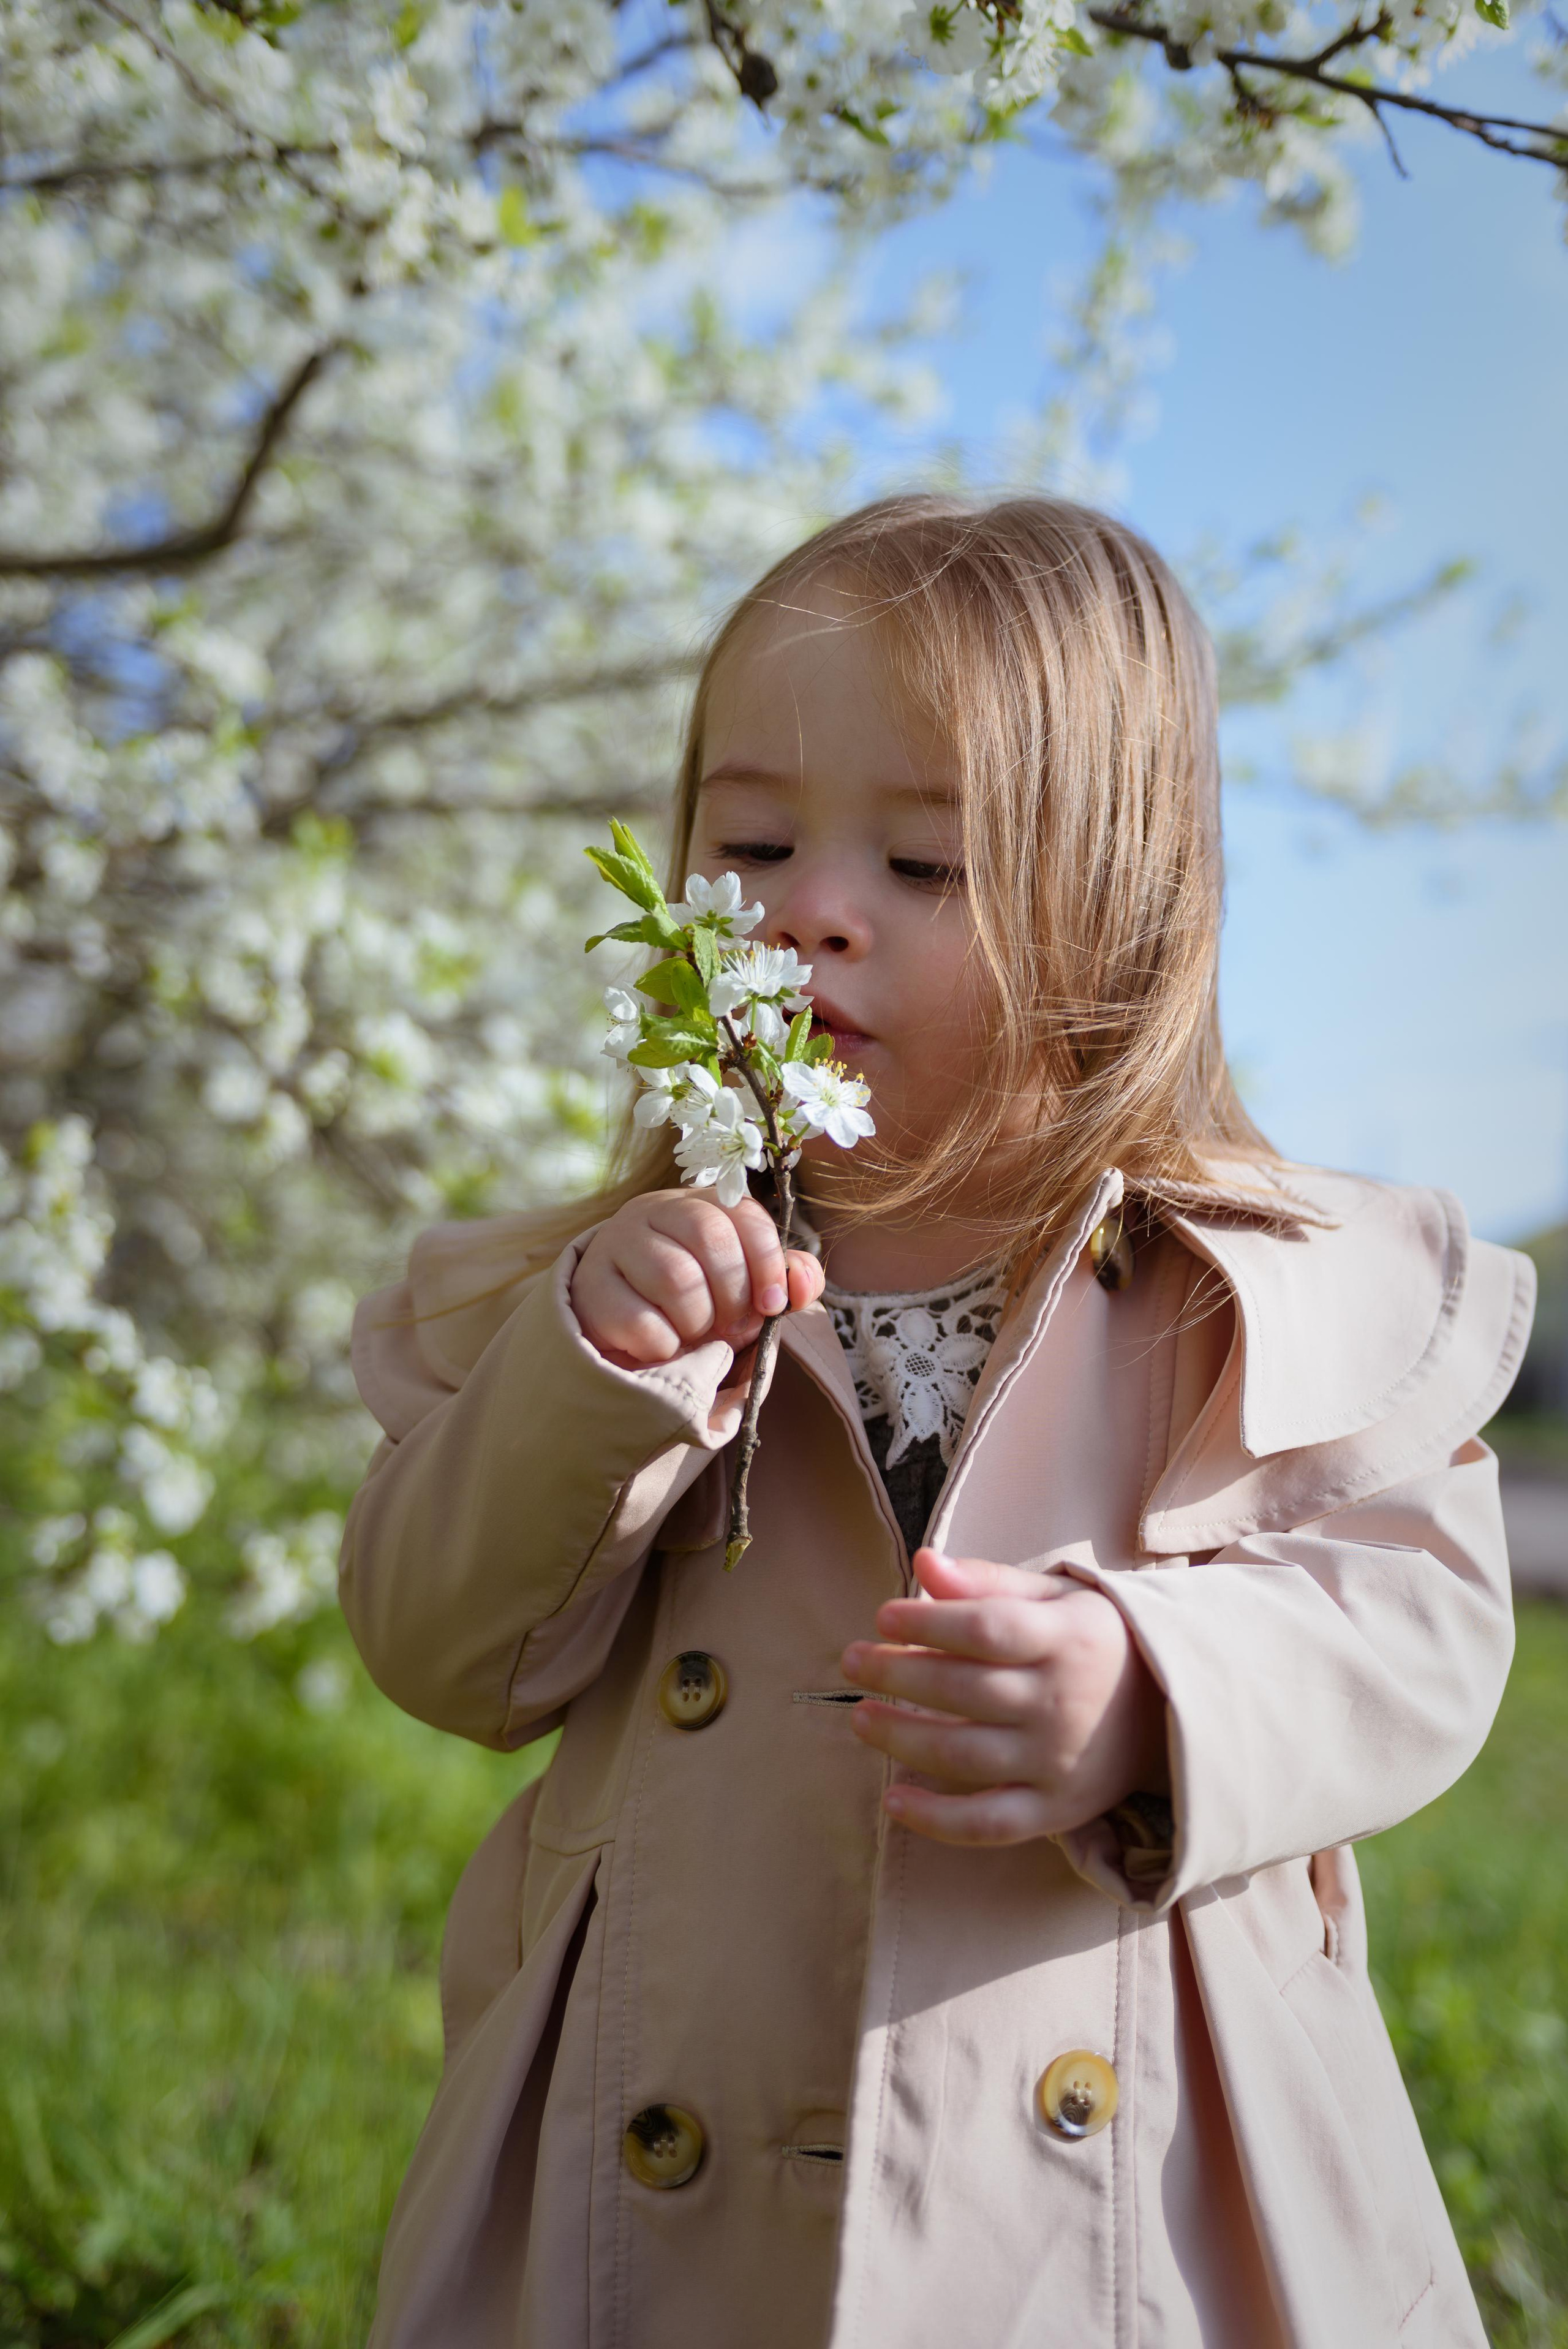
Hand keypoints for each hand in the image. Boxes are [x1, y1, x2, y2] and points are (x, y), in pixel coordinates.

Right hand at [570, 1188, 822, 1370]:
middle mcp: (653, 1210)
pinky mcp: (589, 1287)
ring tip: (696, 1335)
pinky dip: (664, 1345)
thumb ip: (784, 1280)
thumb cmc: (695, 1302)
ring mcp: (615, 1243)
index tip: (772, 1306)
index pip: (744, 1214)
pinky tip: (664, 1346)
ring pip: (675, 1276)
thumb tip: (803, 1281)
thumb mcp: (744, 1287)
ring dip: (698, 1320)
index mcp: (698, 1203)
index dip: (768, 1262)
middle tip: (732, 1328)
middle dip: (733, 1295)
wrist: (619, 1323)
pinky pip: (640, 1320)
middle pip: (709, 1237)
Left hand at [841, 1548, 1168, 1846]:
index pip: (987, 1629)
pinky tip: (893, 1800)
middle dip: (897, 1673)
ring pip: (965, 1756)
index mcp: (1068, 1640)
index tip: (883, 1615)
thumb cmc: (1095, 1642)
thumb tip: (924, 1562)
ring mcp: (1058, 1763)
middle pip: (965, 1690)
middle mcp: (1063, 1703)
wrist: (1173, 1713)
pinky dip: (937, 1821)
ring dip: (902, 1737)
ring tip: (860, 1716)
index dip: (928, 1622)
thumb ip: (989, 1581)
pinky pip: (990, 1824)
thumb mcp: (1057, 1598)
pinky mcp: (1056, 1811)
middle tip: (853, 1660)